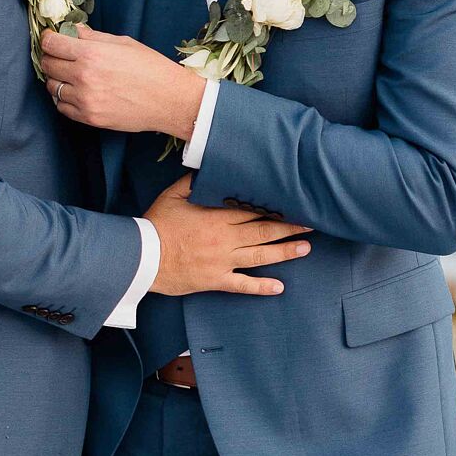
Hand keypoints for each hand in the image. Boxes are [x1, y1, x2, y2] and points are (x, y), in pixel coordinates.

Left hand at [41, 28, 205, 138]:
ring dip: (56, 79)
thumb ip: (93, 37)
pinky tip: (76, 91)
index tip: (51, 38)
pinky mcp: (89, 118)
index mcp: (91, 54)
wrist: (168, 99)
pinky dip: (64, 98)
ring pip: (52, 87)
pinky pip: (62, 107)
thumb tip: (73, 30)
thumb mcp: (122, 43)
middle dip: (50, 57)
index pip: (51, 44)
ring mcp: (85, 99)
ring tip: (69, 74)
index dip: (48, 39)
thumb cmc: (150, 67)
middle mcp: (83, 77)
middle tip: (59, 55)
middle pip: (47, 65)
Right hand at [145, 174, 311, 296]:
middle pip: (263, 231)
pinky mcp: (216, 280)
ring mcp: (222, 261)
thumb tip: (209, 168)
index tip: (294, 204)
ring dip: (284, 252)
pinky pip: (242, 285)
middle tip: (312, 224)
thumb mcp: (173, 195)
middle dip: (289, 227)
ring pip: (260, 256)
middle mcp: (225, 238)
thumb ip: (194, 182)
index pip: (253, 210)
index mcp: (217, 216)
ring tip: (305, 248)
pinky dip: (261, 287)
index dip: (275, 208)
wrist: (143, 257)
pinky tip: (278, 287)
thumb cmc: (157, 224)